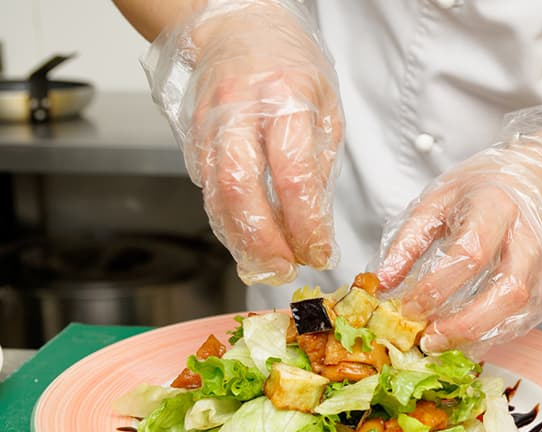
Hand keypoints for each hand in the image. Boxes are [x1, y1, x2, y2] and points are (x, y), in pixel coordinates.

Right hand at [144, 0, 342, 284]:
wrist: (237, 28)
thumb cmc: (289, 64)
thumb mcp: (326, 104)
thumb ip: (320, 162)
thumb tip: (315, 222)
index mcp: (285, 98)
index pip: (293, 174)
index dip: (305, 223)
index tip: (319, 251)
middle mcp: (240, 110)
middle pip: (241, 188)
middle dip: (263, 240)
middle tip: (284, 269)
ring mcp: (209, 124)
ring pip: (215, 194)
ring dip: (240, 240)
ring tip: (266, 266)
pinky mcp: (192, 137)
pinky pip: (206, 189)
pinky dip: (226, 221)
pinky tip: (246, 239)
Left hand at [376, 109, 541, 358]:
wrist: (541, 180)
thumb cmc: (485, 186)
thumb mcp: (438, 198)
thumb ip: (409, 239)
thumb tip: (383, 282)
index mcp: (496, 206)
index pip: (471, 252)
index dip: (437, 286)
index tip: (407, 307)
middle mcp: (529, 237)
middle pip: (507, 291)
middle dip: (464, 324)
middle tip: (427, 340)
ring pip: (519, 313)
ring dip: (477, 337)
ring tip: (439, 344)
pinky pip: (523, 322)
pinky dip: (491, 336)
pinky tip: (463, 339)